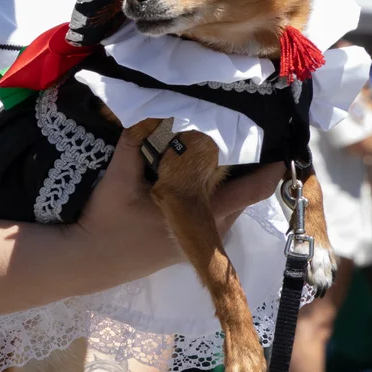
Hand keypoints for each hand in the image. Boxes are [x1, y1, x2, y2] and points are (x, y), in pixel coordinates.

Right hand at [71, 134, 282, 280]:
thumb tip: (150, 110)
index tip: (283, 147)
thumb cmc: (107, 223)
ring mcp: (197, 240)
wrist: (88, 262)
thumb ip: (135, 143)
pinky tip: (196, 176)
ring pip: (227, 205)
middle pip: (243, 196)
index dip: (271, 170)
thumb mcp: (118, 178)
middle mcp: (206, 229)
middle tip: (246, 137)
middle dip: (248, 169)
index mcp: (198, 212)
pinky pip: (212, 214)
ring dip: (228, 183)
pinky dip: (212, 194)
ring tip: (224, 153)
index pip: (250, 191)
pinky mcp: (185, 244)